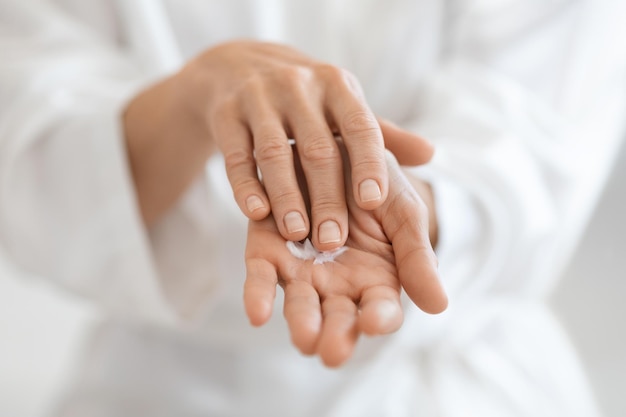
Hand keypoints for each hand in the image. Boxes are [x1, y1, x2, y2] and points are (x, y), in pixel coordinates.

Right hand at [124, 41, 432, 237]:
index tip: (375, 204)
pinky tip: (255, 214)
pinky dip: (245, 185)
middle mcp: (300, 87)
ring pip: (275, 153)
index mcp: (338, 87)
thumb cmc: (306, 101)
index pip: (361, 126)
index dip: (368, 165)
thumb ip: (381, 135)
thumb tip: (431, 154)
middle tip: (333, 242)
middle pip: (318, 148)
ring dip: (286, 196)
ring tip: (296, 235)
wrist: (239, 67)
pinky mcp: (226, 114)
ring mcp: (259, 98)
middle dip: (327, 197)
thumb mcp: (343, 107)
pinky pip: (236, 155)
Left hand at [243, 148, 446, 366]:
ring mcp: (301, 271)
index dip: (378, 318)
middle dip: (336, 334)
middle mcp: (337, 284)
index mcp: (376, 280)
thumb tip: (439, 307)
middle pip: (338, 317)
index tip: (374, 322)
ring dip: (301, 321)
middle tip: (332, 352)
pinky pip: (262, 278)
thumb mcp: (404, 214)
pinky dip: (259, 296)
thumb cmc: (378, 187)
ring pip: (301, 303)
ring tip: (305, 338)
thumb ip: (417, 257)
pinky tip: (258, 314)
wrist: (338, 153)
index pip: (380, 309)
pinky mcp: (267, 252)